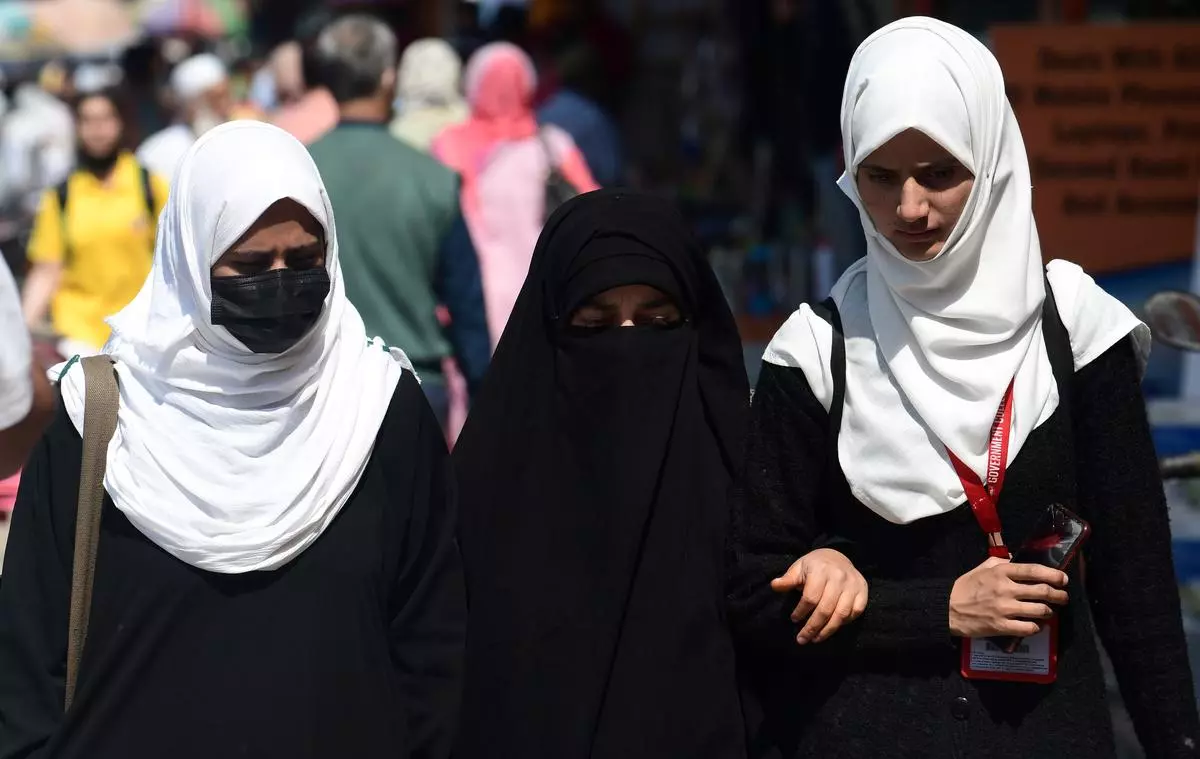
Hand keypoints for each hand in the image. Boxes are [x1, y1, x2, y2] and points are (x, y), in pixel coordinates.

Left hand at [770, 548, 867, 644]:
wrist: (838, 556)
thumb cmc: (814, 565)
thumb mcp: (799, 568)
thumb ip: (788, 579)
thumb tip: (774, 585)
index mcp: (821, 570)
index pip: (811, 597)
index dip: (801, 611)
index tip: (794, 619)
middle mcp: (839, 578)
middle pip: (826, 609)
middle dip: (813, 627)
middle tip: (802, 639)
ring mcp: (853, 585)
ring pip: (842, 614)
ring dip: (828, 630)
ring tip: (816, 639)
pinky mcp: (863, 591)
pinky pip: (856, 612)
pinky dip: (845, 623)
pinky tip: (833, 627)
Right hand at [949, 557, 1068, 638]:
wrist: (948, 608)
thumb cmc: (966, 587)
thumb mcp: (982, 568)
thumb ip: (1001, 562)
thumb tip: (1018, 560)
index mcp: (1001, 572)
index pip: (1034, 571)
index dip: (1053, 575)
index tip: (1063, 579)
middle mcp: (1006, 589)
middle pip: (1042, 591)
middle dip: (1059, 595)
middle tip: (1063, 597)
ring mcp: (1005, 609)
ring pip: (1040, 610)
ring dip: (1049, 611)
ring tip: (1049, 611)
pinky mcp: (1002, 626)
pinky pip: (1029, 628)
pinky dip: (1037, 627)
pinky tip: (1036, 625)